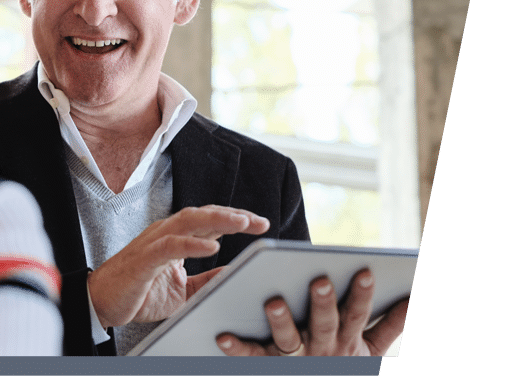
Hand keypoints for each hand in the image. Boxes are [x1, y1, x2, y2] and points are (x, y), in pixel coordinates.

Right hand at [87, 205, 269, 328]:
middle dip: (233, 215)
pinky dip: (192, 243)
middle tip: (259, 221)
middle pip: (203, 214)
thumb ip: (206, 280)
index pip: (210, 221)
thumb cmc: (138, 292)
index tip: (261, 224)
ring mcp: (153, 243)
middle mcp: (165, 233)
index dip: (236, 219)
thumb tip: (233, 272)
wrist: (102, 303)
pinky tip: (212, 246)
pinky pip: (170, 246)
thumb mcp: (182, 289)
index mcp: (175, 237)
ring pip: (189, 221)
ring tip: (242, 222)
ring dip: (217, 220)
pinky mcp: (144, 259)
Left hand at [216, 269, 409, 355]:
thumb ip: (392, 324)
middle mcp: (323, 349)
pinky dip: (237, 348)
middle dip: (325, 303)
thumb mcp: (372, 349)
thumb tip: (415, 295)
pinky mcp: (269, 364)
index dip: (363, 296)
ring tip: (272, 302)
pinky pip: (252, 357)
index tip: (365, 271)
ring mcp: (295, 358)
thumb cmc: (346, 363)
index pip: (358, 315)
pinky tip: (222, 336)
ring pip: (289, 340)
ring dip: (282, 321)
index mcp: (348, 341)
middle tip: (321, 280)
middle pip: (324, 324)